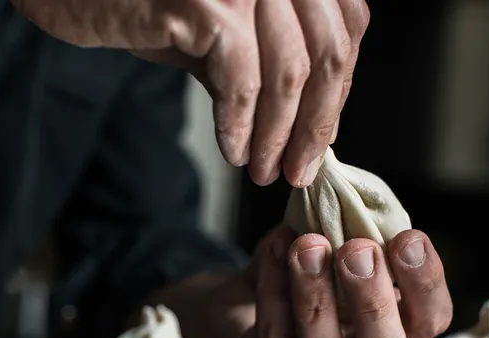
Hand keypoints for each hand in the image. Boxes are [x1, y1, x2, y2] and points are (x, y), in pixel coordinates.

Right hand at [12, 0, 369, 186]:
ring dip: (280, 135)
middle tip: (298, 170)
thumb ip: (268, 64)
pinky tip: (234, 150)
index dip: (338, 90)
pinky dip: (240, 125)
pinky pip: (242, 81)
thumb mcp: (220, 29)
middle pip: (330, 50)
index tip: (319, 138)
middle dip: (317, 123)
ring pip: (292, 73)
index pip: (347, 26)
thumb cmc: (141, 2)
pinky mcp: (211, 2)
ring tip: (266, 170)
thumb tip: (307, 125)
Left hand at [206, 227, 452, 337]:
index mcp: (397, 330)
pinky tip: (275, 246)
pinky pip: (273, 331)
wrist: (249, 302)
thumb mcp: (341, 254)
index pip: (431, 319)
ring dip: (316, 293)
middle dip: (371, 298)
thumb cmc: (312, 275)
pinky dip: (273, 285)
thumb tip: (355, 203)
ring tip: (308, 245)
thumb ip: (358, 237)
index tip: (409, 237)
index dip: (426, 282)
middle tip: (358, 250)